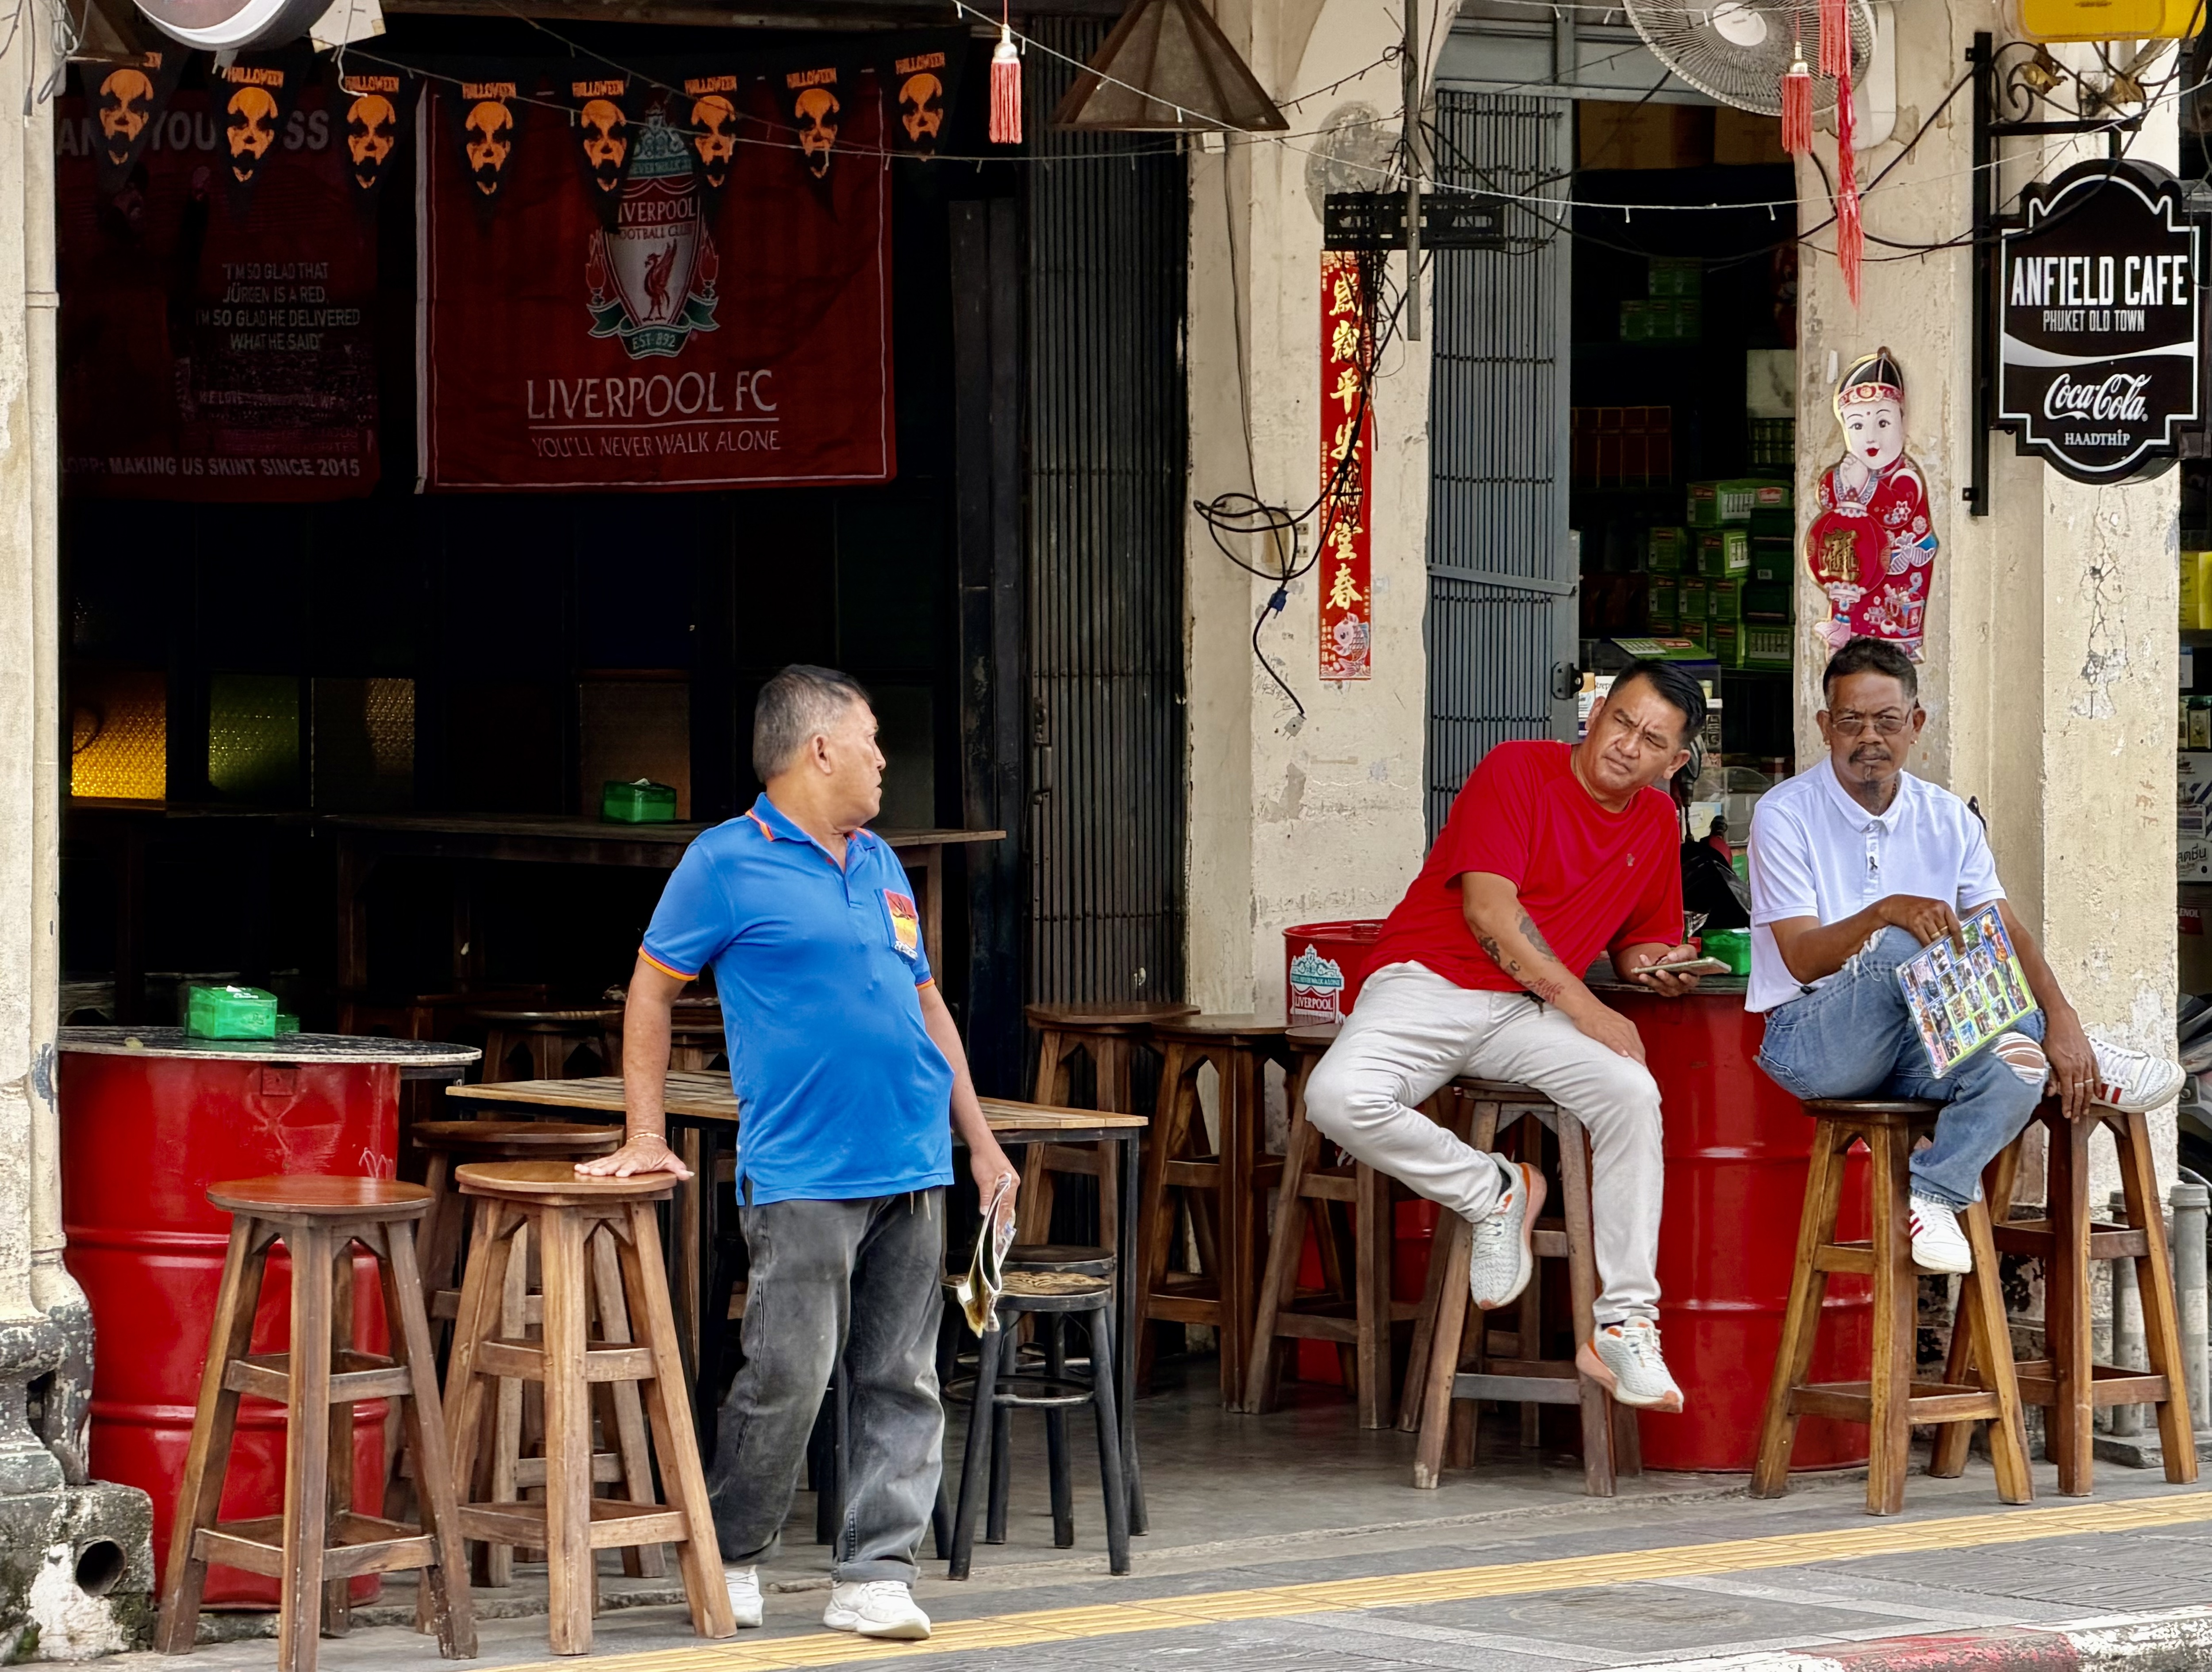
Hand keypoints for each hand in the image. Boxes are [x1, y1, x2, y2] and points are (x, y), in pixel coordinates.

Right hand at [576, 1132, 692, 1179]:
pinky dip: (588, 1166)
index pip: (634, 1165)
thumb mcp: (670, 1160)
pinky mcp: (612, 1160)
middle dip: (606, 1169)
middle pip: (616, 1164)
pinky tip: (578, 1169)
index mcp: (641, 1160)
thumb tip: (687, 1175)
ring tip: (582, 1171)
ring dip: (593, 1168)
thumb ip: (678, 1168)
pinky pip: (599, 1163)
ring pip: (604, 1163)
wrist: (647, 1140)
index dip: (628, 1169)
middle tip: (596, 1174)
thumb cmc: (658, 1154)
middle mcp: (627, 1159)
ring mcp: (618, 1159)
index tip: (621, 1174)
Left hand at [971, 1148, 1017, 1227]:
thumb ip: (986, 1197)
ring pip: (1005, 1200)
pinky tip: (993, 1209)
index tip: (998, 1231)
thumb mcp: (984, 1180)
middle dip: (1002, 1218)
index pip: (1007, 1207)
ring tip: (996, 1224)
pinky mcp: (1001, 1177)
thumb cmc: (984, 1159)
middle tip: (998, 1232)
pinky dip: (997, 1204)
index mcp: (1012, 1183)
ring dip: (1000, 1212)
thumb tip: (985, 1212)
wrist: (981, 1143)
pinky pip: (1001, 1195)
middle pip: (1008, 1205)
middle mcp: (1013, 1183)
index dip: (1002, 1219)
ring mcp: (1008, 1180)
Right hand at [1571, 1002, 1645, 1063]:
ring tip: (1638, 1067)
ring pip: (1627, 1044)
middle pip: (1635, 1046)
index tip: (1643, 1067)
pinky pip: (1613, 1040)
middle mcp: (1624, 1027)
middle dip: (1639, 1059)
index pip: (1638, 1045)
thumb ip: (1622, 1035)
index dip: (1641, 1056)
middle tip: (1643, 1072)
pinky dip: (1619, 1047)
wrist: (1585, 1006)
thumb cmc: (1598, 1016)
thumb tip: (1626, 1049)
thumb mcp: (1615, 1024)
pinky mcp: (1603, 1031)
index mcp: (1628, 1026)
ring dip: (1633, 1056)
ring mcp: (1614, 1029)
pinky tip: (1623, 1055)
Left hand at [1627, 943, 1702, 997]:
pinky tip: (1638, 971)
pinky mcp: (1660, 988)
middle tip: (1659, 971)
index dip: (1687, 979)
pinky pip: (1652, 984)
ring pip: (1661, 986)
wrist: (1674, 959)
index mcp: (1692, 977)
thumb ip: (1682, 953)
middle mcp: (1682, 986)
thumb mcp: (1686, 950)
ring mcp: (1671, 989)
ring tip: (1643, 974)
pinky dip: (1645, 977)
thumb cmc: (1684, 956)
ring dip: (1651, 980)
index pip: (1691, 980)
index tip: (1682, 975)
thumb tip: (1672, 956)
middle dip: (1666, 978)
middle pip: (1674, 984)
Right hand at [1878, 894, 1962, 947]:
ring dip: (1937, 946)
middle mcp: (1934, 910)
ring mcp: (1924, 917)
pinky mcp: (1915, 924)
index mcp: (1943, 906)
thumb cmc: (1917, 907)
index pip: (1955, 925)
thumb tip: (1954, 936)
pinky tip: (1929, 950)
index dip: (1959, 940)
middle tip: (1951, 953)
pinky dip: (1928, 947)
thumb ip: (1944, 917)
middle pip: (1945, 933)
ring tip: (1939, 953)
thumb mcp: (1933, 907)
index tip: (1962, 950)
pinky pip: (1925, 940)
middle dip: (1947, 943)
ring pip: (1936, 938)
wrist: (1896, 904)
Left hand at [2041, 1010, 2097, 1122]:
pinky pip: (2096, 1075)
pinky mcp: (2091, 1057)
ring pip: (2088, 1086)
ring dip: (2087, 1100)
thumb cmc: (2050, 1037)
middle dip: (2077, 1107)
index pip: (2068, 1092)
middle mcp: (2078, 1067)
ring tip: (2085, 1111)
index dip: (2068, 1105)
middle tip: (2075, 1119)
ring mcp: (2086, 1062)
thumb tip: (2052, 1093)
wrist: (2062, 1020)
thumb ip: (2051, 1075)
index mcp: (2065, 1068)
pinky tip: (2097, 1095)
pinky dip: (2097, 1086)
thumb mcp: (2046, 1056)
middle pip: (2079, 1093)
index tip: (2067, 1115)